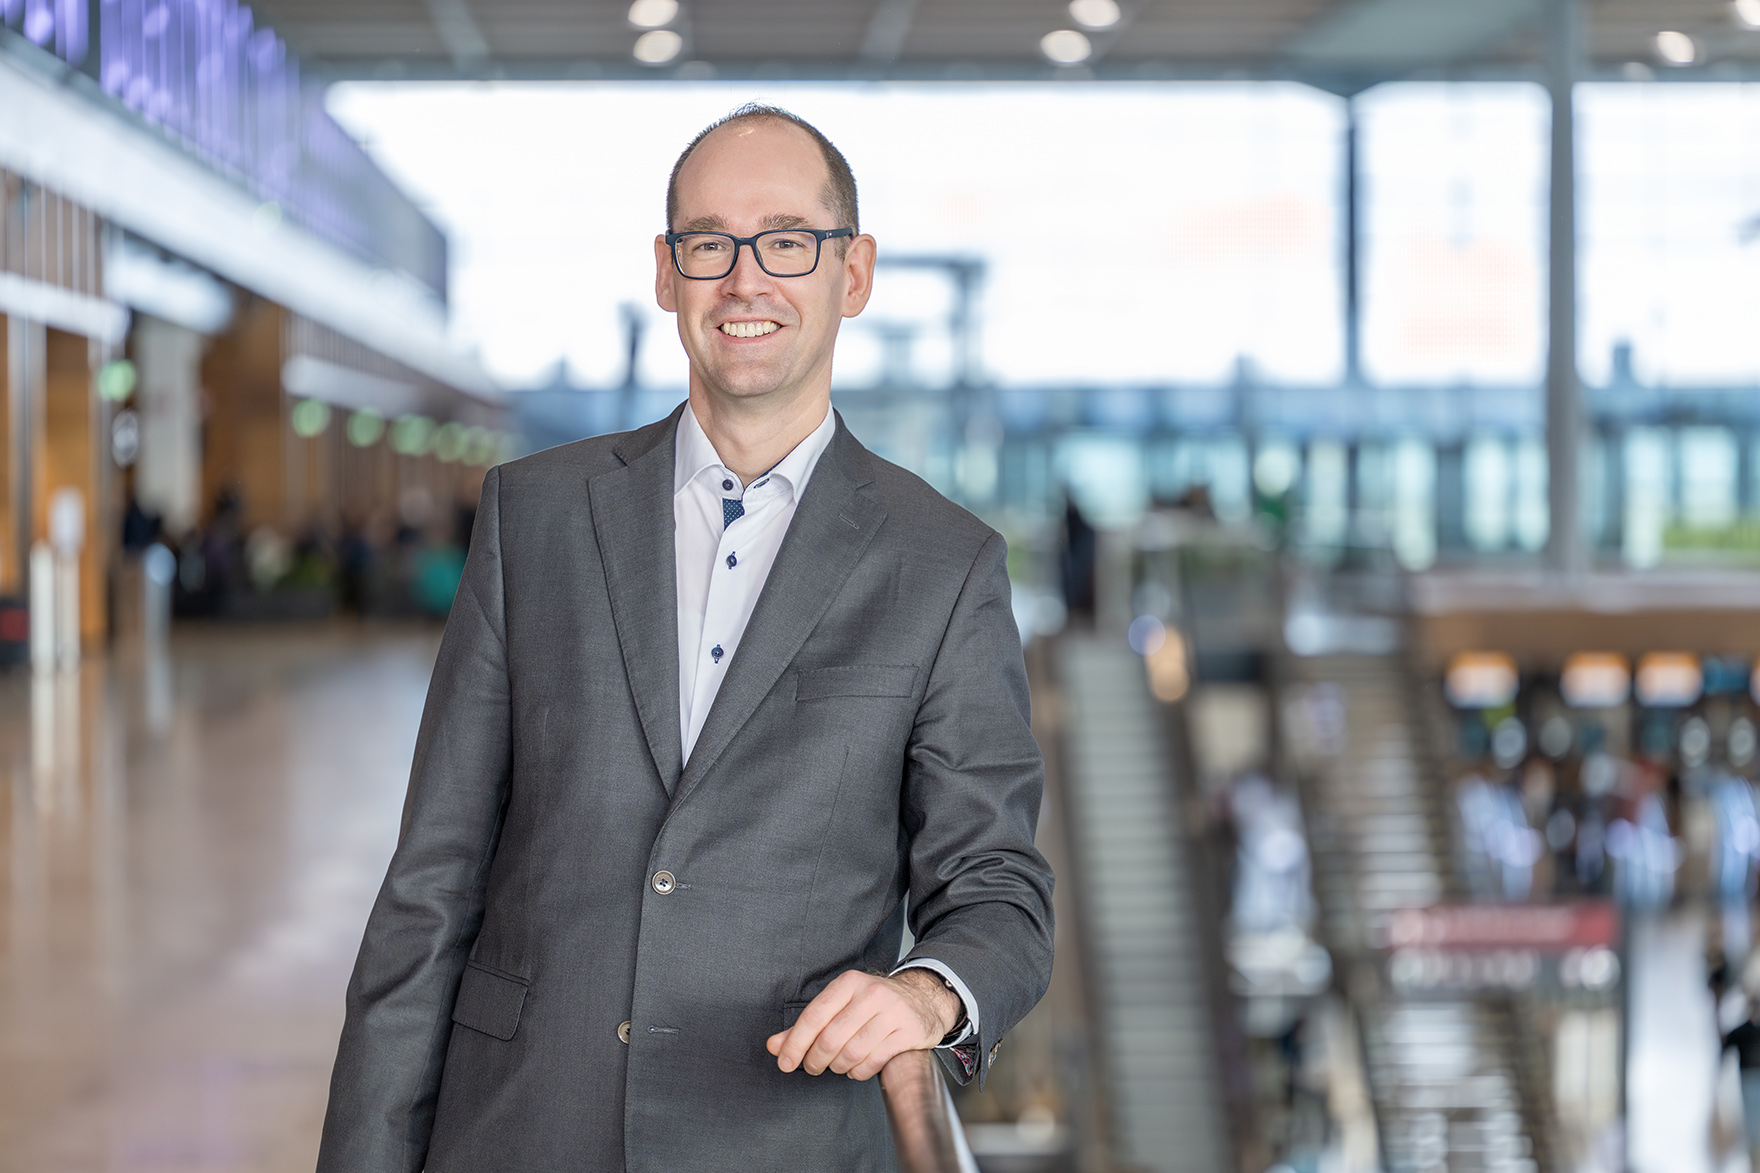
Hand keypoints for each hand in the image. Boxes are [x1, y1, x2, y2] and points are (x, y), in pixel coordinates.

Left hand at [765, 969, 960, 1081]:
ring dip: (838, 1067)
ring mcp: (893, 1013)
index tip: (785, 1063)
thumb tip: (774, 1046)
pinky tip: (856, 1068)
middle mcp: (872, 994)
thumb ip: (806, 1027)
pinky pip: (874, 1061)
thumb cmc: (873, 1005)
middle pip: (831, 1038)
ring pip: (852, 1052)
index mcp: (849, 983)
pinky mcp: (909, 1032)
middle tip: (812, 1067)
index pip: (814, 1016)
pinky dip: (859, 1072)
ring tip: (837, 1066)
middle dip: (815, 1060)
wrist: (924, 998)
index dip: (795, 1043)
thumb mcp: (840, 1006)